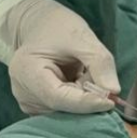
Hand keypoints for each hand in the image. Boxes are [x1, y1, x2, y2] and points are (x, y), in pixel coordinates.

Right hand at [0, 0, 120, 114]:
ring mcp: (28, 102)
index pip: (58, 97)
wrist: (39, 25)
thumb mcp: (81, 36)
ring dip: (83, 99)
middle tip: (97, 76)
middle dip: (87, 98)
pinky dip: (77, 101)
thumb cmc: (57, 27)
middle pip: (62, 108)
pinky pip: (63, 110)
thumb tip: (113, 92)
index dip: (86, 102)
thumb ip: (99, 61)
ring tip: (81, 73)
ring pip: (65, 112)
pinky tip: (76, 81)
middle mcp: (23, 92)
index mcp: (26, 71)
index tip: (111, 101)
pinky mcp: (37, 106)